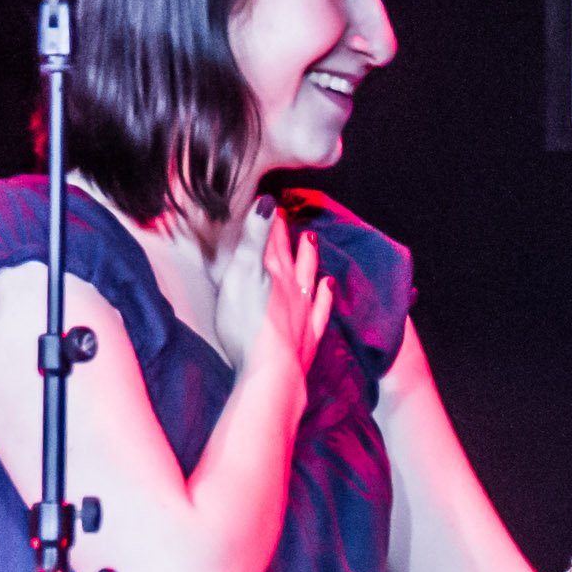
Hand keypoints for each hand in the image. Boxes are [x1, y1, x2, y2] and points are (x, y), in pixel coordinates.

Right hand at [213, 201, 331, 379]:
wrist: (272, 370)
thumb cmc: (247, 325)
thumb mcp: (242, 274)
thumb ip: (253, 239)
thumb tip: (267, 201)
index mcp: (273, 274)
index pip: (273, 242)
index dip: (273, 222)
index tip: (273, 204)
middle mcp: (293, 291)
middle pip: (292, 258)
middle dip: (290, 238)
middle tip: (291, 220)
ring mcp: (303, 315)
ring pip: (309, 280)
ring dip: (309, 261)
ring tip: (313, 243)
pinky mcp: (306, 339)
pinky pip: (320, 311)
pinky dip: (325, 297)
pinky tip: (328, 288)